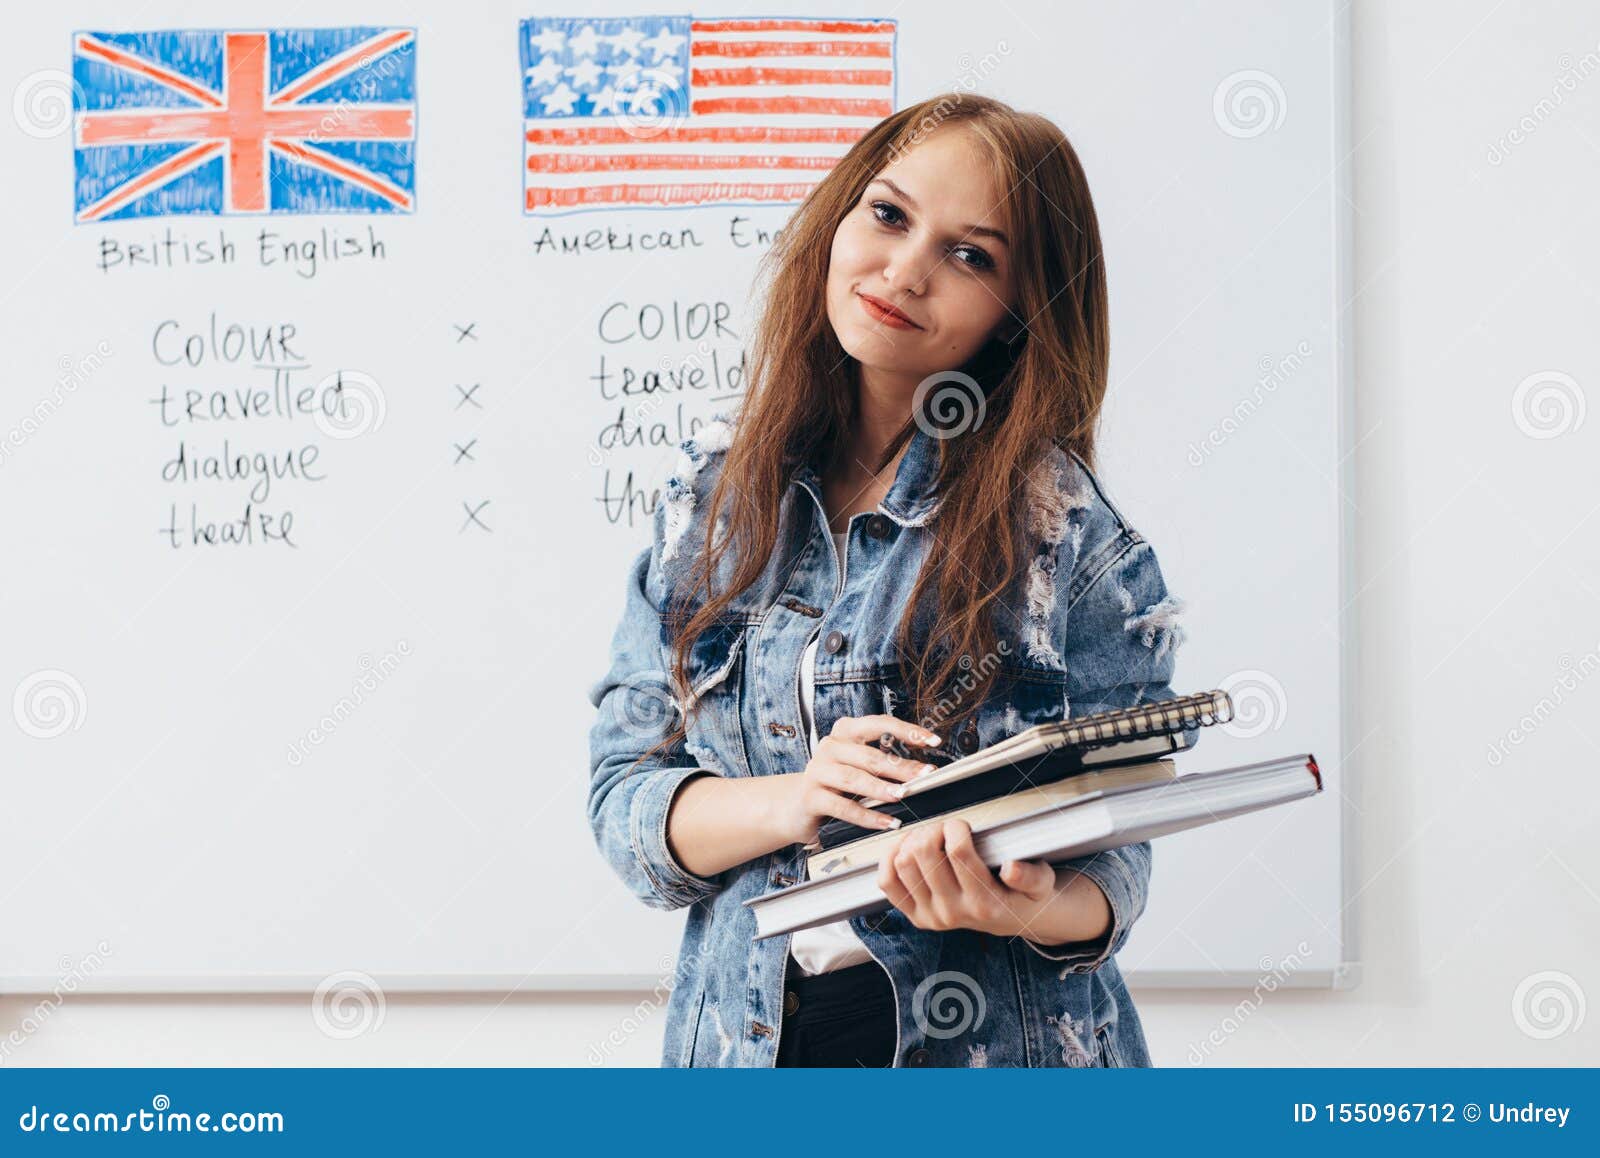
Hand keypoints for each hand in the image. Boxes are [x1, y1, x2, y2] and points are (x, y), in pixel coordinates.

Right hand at [772, 714, 942, 845]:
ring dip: (882, 788)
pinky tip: (887, 821)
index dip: (907, 731)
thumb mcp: (859, 767)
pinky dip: (868, 816)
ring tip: (903, 796)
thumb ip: (885, 764)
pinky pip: (843, 807)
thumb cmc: (837, 784)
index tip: (932, 741)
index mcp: (845, 732)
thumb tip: (923, 771)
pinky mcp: (811, 796)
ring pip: (855, 778)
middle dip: (900, 767)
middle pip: (870, 755)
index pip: (879, 724)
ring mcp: (818, 770)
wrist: (797, 805)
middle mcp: (830, 746)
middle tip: (924, 776)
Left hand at [876, 817, 1060, 936]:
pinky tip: (907, 847)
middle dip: (934, 829)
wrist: (1008, 917)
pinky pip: (887, 882)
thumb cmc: (1022, 893)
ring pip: (903, 863)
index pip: (957, 852)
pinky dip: (891, 858)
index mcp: (984, 904)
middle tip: (945, 828)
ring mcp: (931, 917)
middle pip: (925, 853)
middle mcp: (954, 914)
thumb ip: (1030, 876)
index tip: (962, 825)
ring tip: (930, 837)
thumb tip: (1011, 868)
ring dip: (913, 840)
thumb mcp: (1040, 882)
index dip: (955, 827)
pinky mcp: (915, 916)